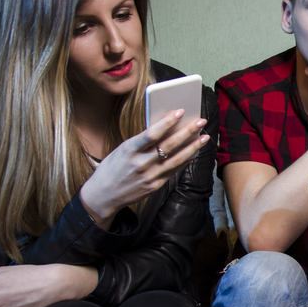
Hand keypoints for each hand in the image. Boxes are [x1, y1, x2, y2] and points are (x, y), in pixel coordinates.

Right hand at [80, 109, 208, 227]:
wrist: (103, 195)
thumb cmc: (112, 167)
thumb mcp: (122, 150)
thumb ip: (141, 142)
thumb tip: (165, 129)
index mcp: (129, 150)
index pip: (151, 134)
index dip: (167, 122)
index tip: (180, 111)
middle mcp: (140, 163)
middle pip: (169, 145)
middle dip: (187, 132)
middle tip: (200, 121)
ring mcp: (149, 176)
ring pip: (176, 159)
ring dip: (193, 147)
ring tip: (204, 137)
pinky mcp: (155, 185)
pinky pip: (174, 171)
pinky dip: (185, 161)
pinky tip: (194, 153)